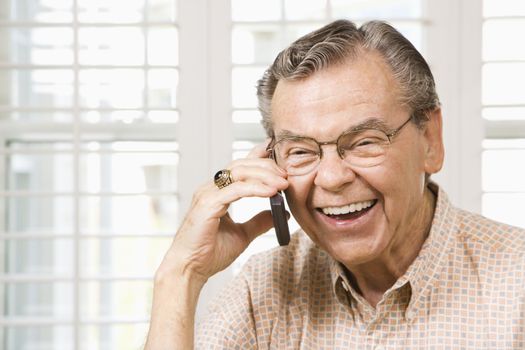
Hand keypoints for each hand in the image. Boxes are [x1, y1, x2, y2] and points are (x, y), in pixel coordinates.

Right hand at [156, 141, 288, 284]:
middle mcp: (210, 189)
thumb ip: (259, 222)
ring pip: (239, 172)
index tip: (282, 166)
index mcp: (217, 192)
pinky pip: (236, 190)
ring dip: (264, 175)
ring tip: (283, 183)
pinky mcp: (207, 204)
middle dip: (267, 167)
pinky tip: (271, 192)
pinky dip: (256, 188)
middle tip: (287, 175)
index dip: (261, 162)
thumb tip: (280, 214)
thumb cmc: (208, 253)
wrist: (189, 270)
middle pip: (241, 165)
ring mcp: (207, 194)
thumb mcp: (242, 235)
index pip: (240, 167)